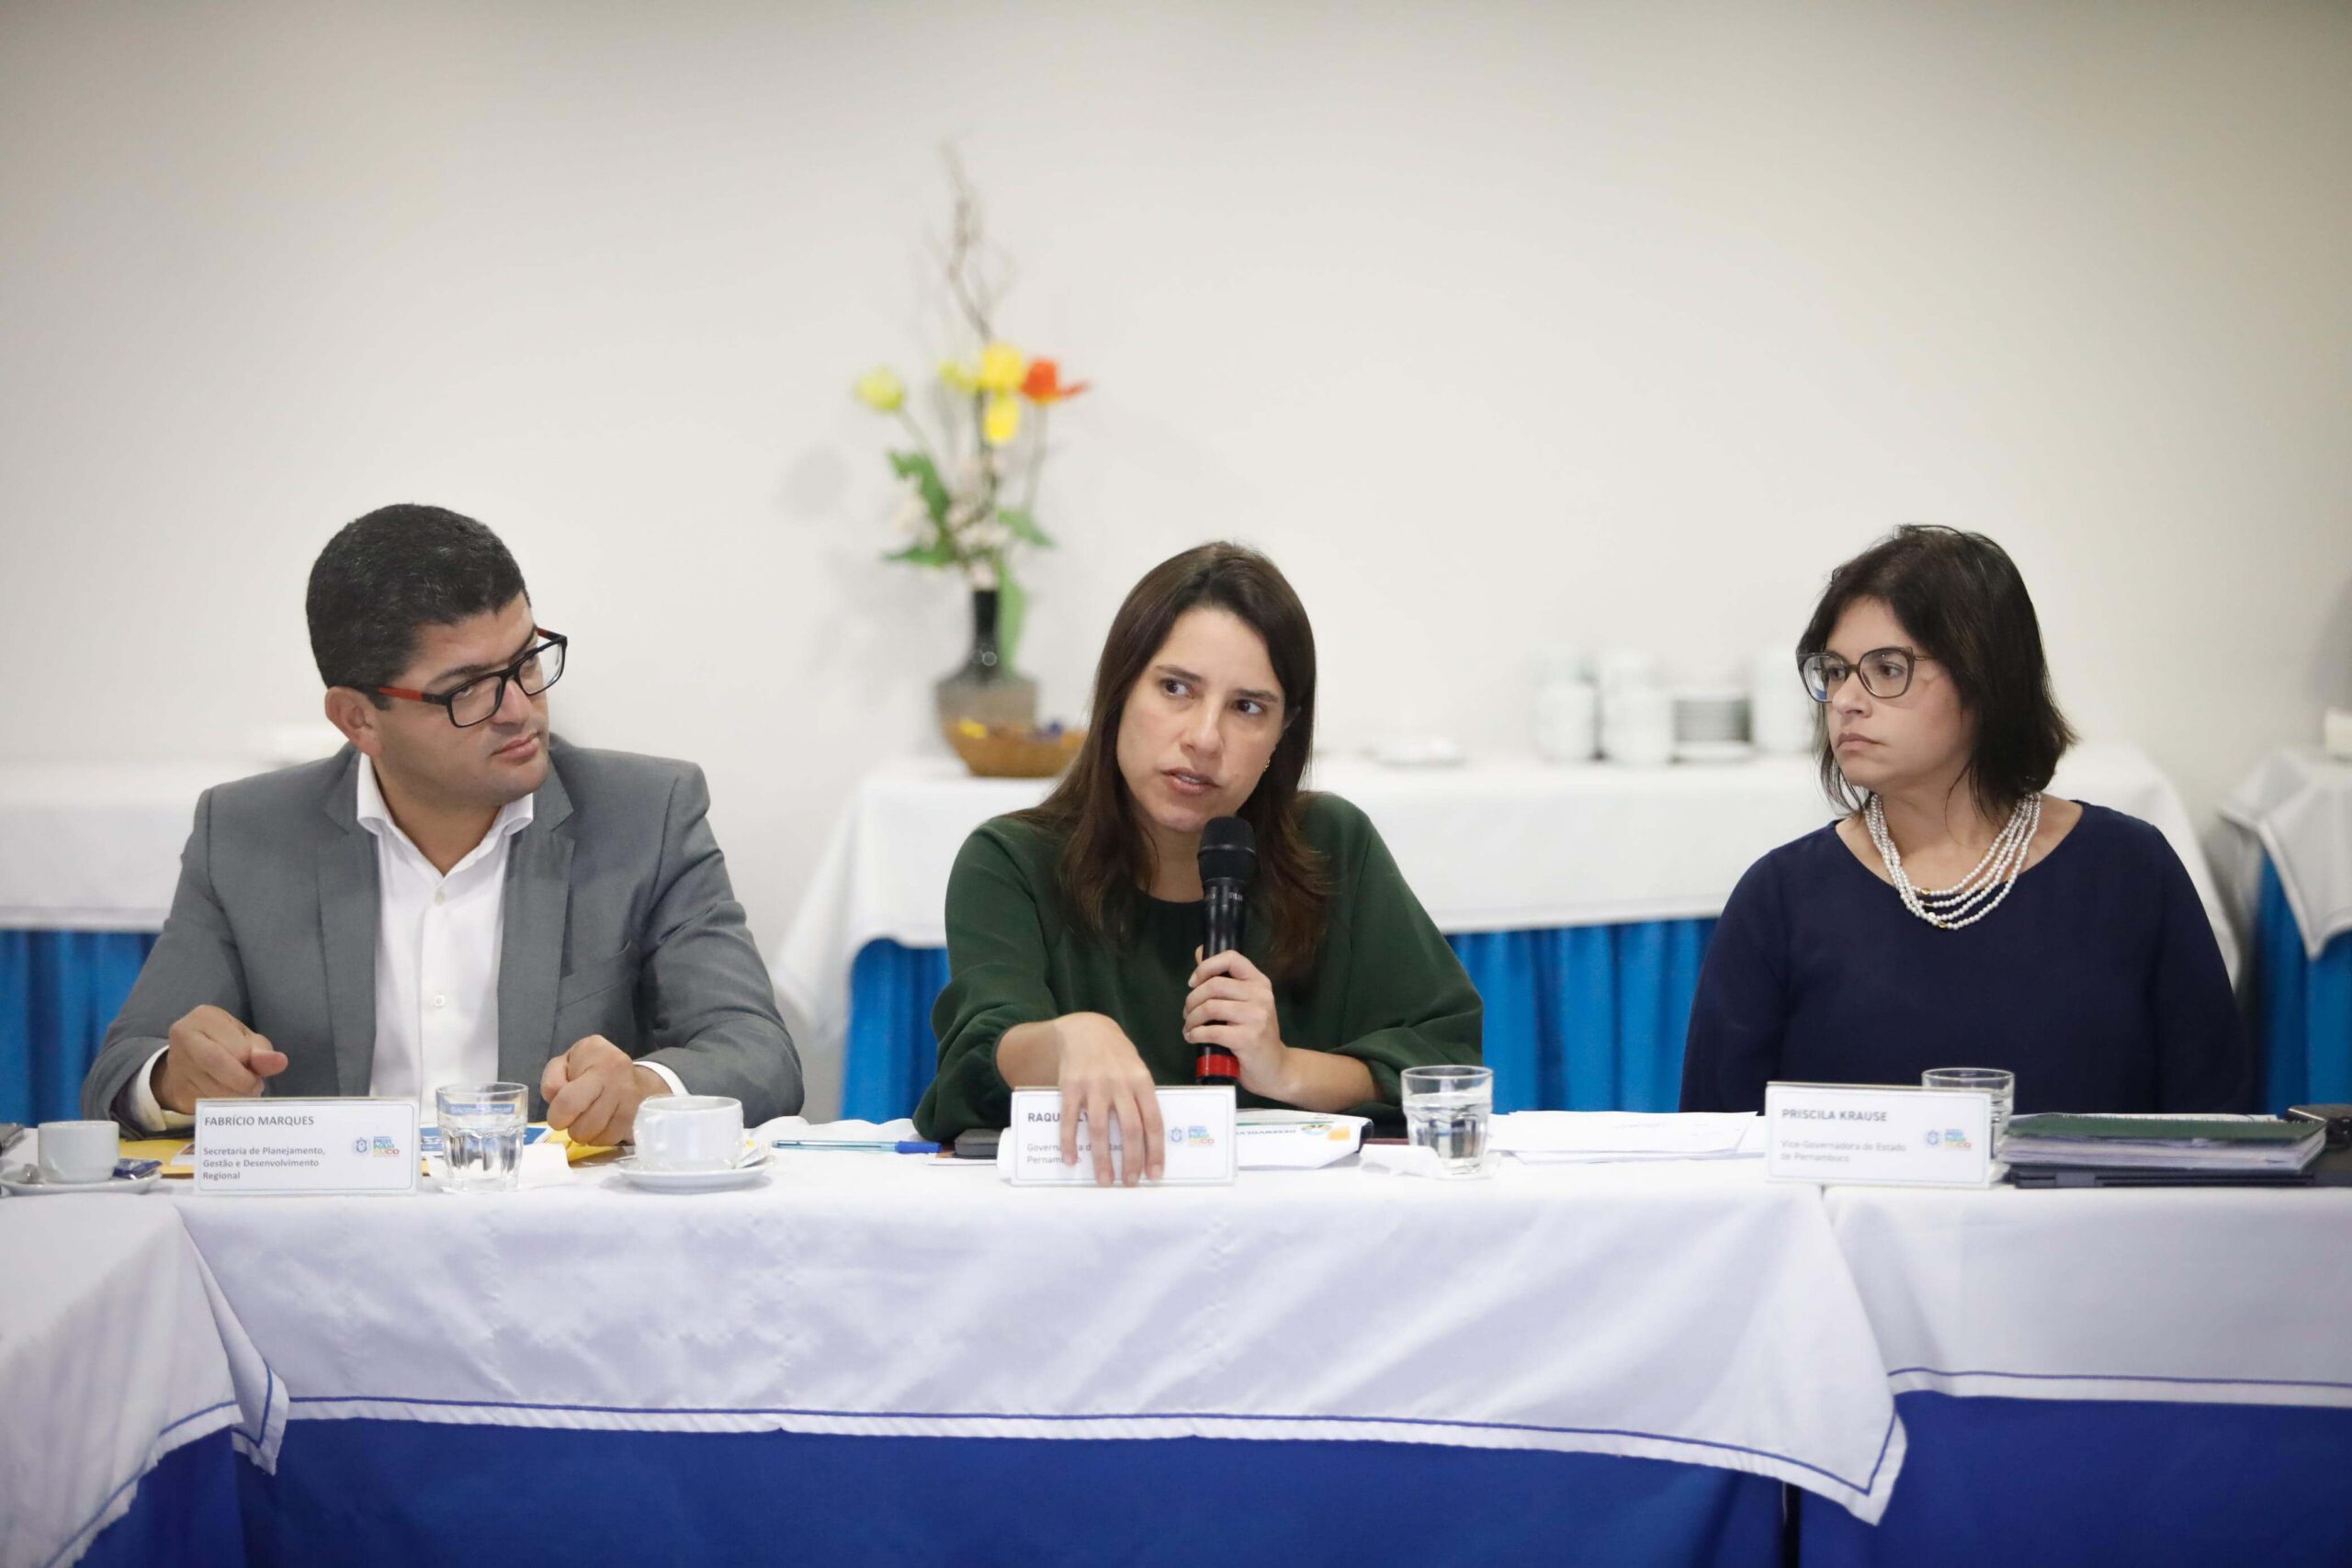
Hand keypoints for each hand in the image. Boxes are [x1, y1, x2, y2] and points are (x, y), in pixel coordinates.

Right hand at [155, 1005, 288, 1113]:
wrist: (190, 1062)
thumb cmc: (226, 1044)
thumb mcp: (247, 1041)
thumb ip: (263, 1052)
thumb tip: (280, 1062)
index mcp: (205, 1017)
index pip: (236, 1046)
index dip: (251, 1062)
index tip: (258, 1070)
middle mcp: (184, 1036)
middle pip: (217, 1064)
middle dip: (242, 1081)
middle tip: (255, 1088)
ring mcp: (176, 1063)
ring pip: (209, 1087)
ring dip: (234, 1096)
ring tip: (243, 1093)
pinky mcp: (175, 1087)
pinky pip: (203, 1102)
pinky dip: (221, 1105)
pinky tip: (227, 1099)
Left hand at [541, 1035, 667, 1145]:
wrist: (629, 1073)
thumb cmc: (589, 1067)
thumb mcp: (564, 1063)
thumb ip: (552, 1081)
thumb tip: (556, 1103)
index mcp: (594, 1055)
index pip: (568, 1101)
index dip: (557, 1115)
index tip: (558, 1113)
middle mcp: (617, 1072)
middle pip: (584, 1124)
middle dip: (572, 1128)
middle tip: (573, 1119)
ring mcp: (631, 1093)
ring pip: (599, 1133)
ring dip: (587, 1135)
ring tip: (587, 1122)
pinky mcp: (638, 1111)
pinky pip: (614, 1137)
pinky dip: (602, 1138)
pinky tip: (600, 1127)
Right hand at [1052, 1013, 1165, 1186]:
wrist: (1085, 1029)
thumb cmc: (1117, 1055)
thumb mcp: (1137, 1069)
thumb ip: (1141, 1098)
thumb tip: (1149, 1138)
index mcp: (1141, 1081)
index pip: (1153, 1121)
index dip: (1155, 1151)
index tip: (1154, 1174)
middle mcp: (1119, 1084)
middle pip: (1130, 1129)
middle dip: (1132, 1160)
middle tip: (1130, 1182)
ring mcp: (1094, 1086)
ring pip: (1099, 1128)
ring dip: (1103, 1158)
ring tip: (1105, 1180)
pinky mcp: (1070, 1086)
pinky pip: (1069, 1119)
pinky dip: (1069, 1142)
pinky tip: (1071, 1159)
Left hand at [1185, 948, 1287, 1097]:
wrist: (1275, 1068)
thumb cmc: (1255, 1034)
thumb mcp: (1244, 1003)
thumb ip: (1224, 980)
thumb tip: (1200, 952)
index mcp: (1259, 982)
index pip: (1231, 958)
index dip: (1206, 966)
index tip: (1193, 982)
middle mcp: (1261, 995)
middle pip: (1214, 985)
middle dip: (1192, 1000)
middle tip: (1187, 1013)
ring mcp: (1257, 1017)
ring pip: (1210, 1007)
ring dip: (1191, 1019)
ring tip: (1189, 1027)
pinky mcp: (1248, 1038)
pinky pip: (1211, 1030)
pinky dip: (1195, 1034)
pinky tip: (1193, 1038)